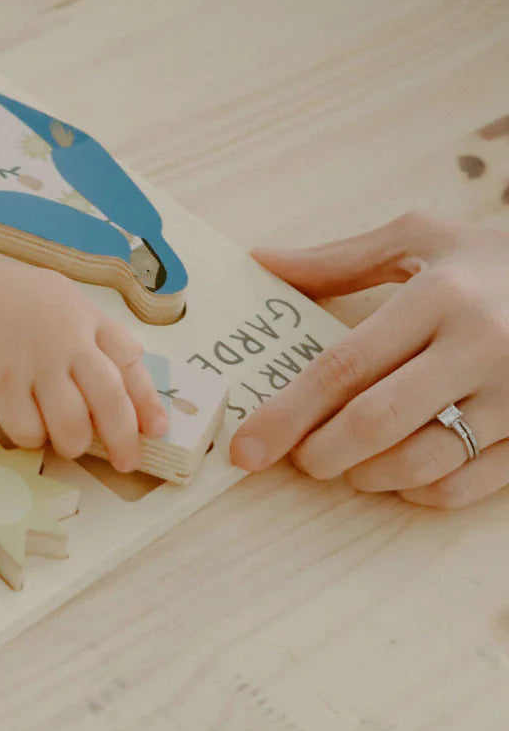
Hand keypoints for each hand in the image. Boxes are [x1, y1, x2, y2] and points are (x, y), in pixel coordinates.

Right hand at [0, 259, 168, 472]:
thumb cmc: (0, 299)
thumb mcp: (55, 296)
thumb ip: (87, 330)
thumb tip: (119, 374)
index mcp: (83, 317)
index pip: (130, 360)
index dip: (147, 399)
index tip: (156, 427)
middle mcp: (65, 341)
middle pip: (110, 400)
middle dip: (124, 438)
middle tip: (127, 461)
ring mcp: (33, 365)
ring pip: (73, 426)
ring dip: (75, 444)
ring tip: (68, 443)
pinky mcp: (1, 387)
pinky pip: (30, 432)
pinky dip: (33, 439)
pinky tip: (26, 425)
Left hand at [229, 212, 508, 506]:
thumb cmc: (488, 259)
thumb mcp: (419, 238)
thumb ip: (340, 259)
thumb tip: (264, 263)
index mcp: (439, 295)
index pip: (344, 366)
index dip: (287, 412)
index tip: (247, 447)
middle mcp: (478, 346)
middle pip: (376, 422)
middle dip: (320, 453)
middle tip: (297, 459)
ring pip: (423, 463)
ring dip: (368, 475)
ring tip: (345, 462)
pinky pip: (469, 484)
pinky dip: (423, 493)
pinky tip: (399, 476)